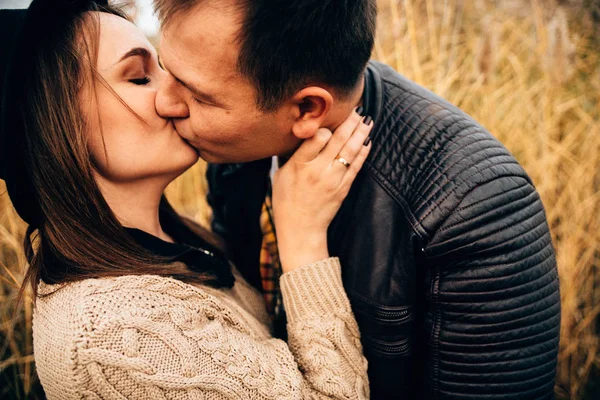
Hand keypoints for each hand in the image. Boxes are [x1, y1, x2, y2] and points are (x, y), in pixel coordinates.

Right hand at [272, 108, 372, 272]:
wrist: (300, 229)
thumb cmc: (286, 200)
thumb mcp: (280, 175)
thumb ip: (291, 154)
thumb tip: (300, 131)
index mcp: (298, 166)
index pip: (316, 137)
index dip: (325, 125)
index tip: (329, 117)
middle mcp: (317, 172)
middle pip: (338, 140)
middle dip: (349, 122)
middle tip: (356, 109)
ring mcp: (333, 180)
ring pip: (350, 151)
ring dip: (360, 133)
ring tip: (367, 120)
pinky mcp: (343, 188)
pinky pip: (356, 166)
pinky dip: (363, 152)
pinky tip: (367, 140)